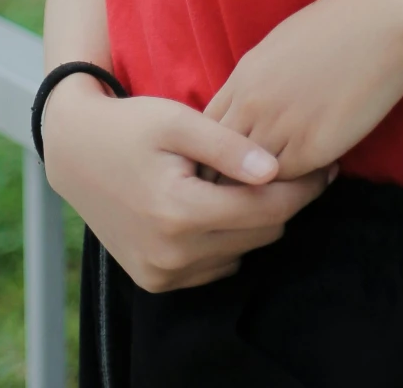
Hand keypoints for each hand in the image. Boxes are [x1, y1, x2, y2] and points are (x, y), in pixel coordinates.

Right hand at [40, 77, 334, 291]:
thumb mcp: (178, 121)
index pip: (266, 210)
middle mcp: (171, 254)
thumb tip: (274, 170)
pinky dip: (226, 239)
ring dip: (253, 222)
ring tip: (249, 182)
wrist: (74, 152)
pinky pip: (215, 265)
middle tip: (292, 168)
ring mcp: (161, 274)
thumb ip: (227, 146)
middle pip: (259, 235)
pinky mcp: (155, 281)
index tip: (327, 166)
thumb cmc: (131, 125)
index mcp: (179, 212)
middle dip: (281, 202)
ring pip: (241, 252)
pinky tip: (218, 204)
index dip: (303, 188)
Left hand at [205, 0, 402, 179]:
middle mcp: (252, 104)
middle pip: (219, 163)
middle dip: (232, 179)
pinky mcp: (312, 147)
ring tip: (291, 185)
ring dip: (267, 188)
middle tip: (258, 185)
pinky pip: (290, 183)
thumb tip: (251, 107)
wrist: (383, 19)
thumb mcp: (280, 46)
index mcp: (242, 77)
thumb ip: (257, 81)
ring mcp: (280, 127)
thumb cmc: (340, 23)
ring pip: (252, 180)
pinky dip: (301, 186)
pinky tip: (323, 172)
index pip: (205, 133)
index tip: (236, 163)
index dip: (217, 154)